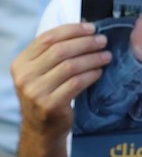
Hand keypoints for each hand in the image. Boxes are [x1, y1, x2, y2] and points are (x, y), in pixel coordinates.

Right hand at [12, 23, 111, 141]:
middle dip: (86, 43)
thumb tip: (86, 29)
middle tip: (103, 41)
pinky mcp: (49, 105)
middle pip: (60, 50)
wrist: (41, 128)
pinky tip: (100, 71)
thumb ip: (54, 52)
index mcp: (21, 63)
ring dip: (93, 58)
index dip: (71, 30)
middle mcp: (24, 77)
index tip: (91, 28)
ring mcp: (35, 92)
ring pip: (70, 66)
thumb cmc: (47, 93)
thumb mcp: (41, 72)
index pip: (47, 38)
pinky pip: (76, 83)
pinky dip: (91, 74)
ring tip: (106, 56)